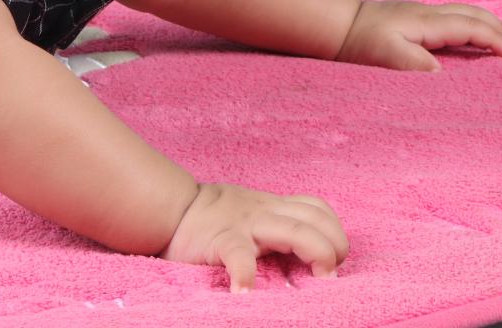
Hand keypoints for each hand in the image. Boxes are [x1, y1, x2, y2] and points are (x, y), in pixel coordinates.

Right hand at [161, 182, 347, 292]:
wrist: (166, 208)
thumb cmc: (207, 217)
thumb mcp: (246, 211)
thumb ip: (270, 224)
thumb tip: (301, 258)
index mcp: (271, 206)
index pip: (317, 209)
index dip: (334, 234)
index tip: (332, 263)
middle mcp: (264, 211)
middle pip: (317, 219)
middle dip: (334, 248)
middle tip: (328, 278)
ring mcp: (245, 224)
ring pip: (296, 232)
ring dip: (316, 256)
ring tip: (314, 287)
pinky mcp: (222, 239)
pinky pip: (241, 258)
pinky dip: (248, 278)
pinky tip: (246, 296)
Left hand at [333, 0, 501, 70]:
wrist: (336, 24)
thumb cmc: (358, 41)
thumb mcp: (385, 55)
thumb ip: (416, 62)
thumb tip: (442, 71)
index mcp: (426, 22)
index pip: (472, 27)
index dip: (497, 41)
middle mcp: (428, 13)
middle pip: (475, 15)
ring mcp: (422, 14)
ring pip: (466, 13)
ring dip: (490, 26)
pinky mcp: (415, 19)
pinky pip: (455, 18)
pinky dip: (474, 27)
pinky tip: (475, 39)